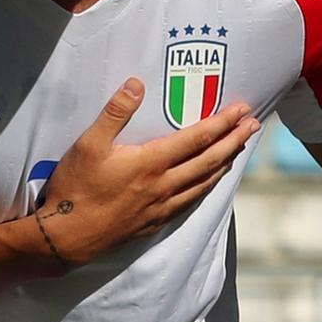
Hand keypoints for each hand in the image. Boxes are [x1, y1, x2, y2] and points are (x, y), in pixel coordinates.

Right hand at [29, 79, 257, 266]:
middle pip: (209, 160)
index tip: (242, 110)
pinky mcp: (154, 222)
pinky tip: (208, 184)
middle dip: (234, 140)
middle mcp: (164, 185)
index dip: (222, 122)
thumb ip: (115, 113)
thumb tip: (137, 84)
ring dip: (224, 164)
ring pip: (204, 183)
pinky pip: (190, 202)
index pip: (197, 138)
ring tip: (238, 150)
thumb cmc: (76, 188)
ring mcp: (162, 206)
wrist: (67, 238)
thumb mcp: (88, 144)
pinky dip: (206, 188)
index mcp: (152, 162)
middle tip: (254, 125)